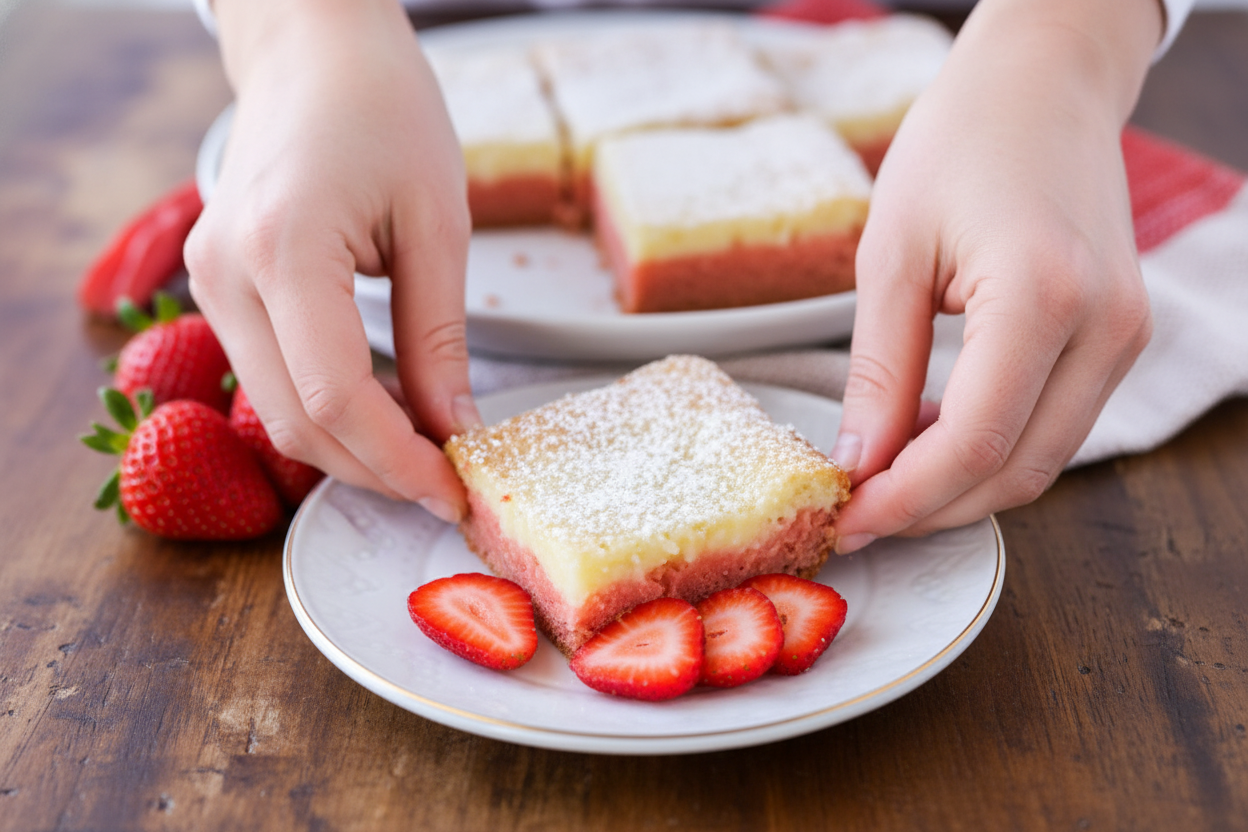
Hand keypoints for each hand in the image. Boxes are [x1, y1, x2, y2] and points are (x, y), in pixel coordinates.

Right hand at [185, 0, 477, 521]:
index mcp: (284, 247)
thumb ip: (439, 336)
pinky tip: (382, 412)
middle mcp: (227, 272)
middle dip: (375, 470)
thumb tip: (455, 428)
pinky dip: (326, 410)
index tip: (453, 490)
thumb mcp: (437, 222)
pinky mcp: (216, 285)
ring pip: (274, 411)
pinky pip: (268, 376)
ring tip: (422, 452)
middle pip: (295, 422)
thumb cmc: (385, 108)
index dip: (396, 461)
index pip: (334, 397)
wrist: (315, 50)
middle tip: (446, 486)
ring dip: (349, 449)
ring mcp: (209, 281)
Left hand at [831, 0, 1161, 550]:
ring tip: (885, 474)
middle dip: (932, 508)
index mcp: (1044, 296)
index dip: (905, 498)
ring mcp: (1124, 335)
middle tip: (859, 512)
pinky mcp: (1119, 336)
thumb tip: (861, 463)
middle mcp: (1105, 328)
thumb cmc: (961, 143)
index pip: (974, 445)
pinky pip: (1054, 424)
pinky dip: (991, 448)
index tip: (849, 519)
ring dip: (961, 485)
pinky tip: (929, 434)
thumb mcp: (891, 253)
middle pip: (1017, 472)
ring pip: (1042, 460)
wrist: (1044, 82)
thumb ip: (879, 369)